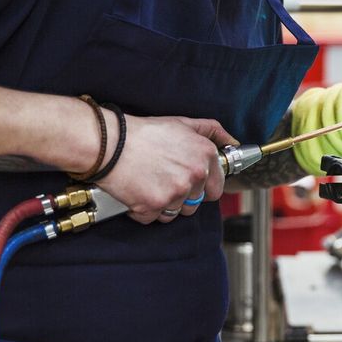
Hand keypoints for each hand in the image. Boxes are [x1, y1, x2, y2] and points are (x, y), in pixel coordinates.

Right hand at [98, 116, 237, 223]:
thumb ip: (211, 131)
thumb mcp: (182, 124)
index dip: (201, 186)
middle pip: (195, 204)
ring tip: (149, 182)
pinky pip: (153, 218)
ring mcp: (175, 193)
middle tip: (163, 179)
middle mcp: (195, 175)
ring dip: (163, 204)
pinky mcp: (154, 206)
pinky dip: (144, 209)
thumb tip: (232, 141)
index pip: (216, 188)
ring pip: (175, 213)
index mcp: (205, 155)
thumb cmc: (143, 133)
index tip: (188, 181)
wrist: (109, 143)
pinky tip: (137, 190)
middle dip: (182, 197)